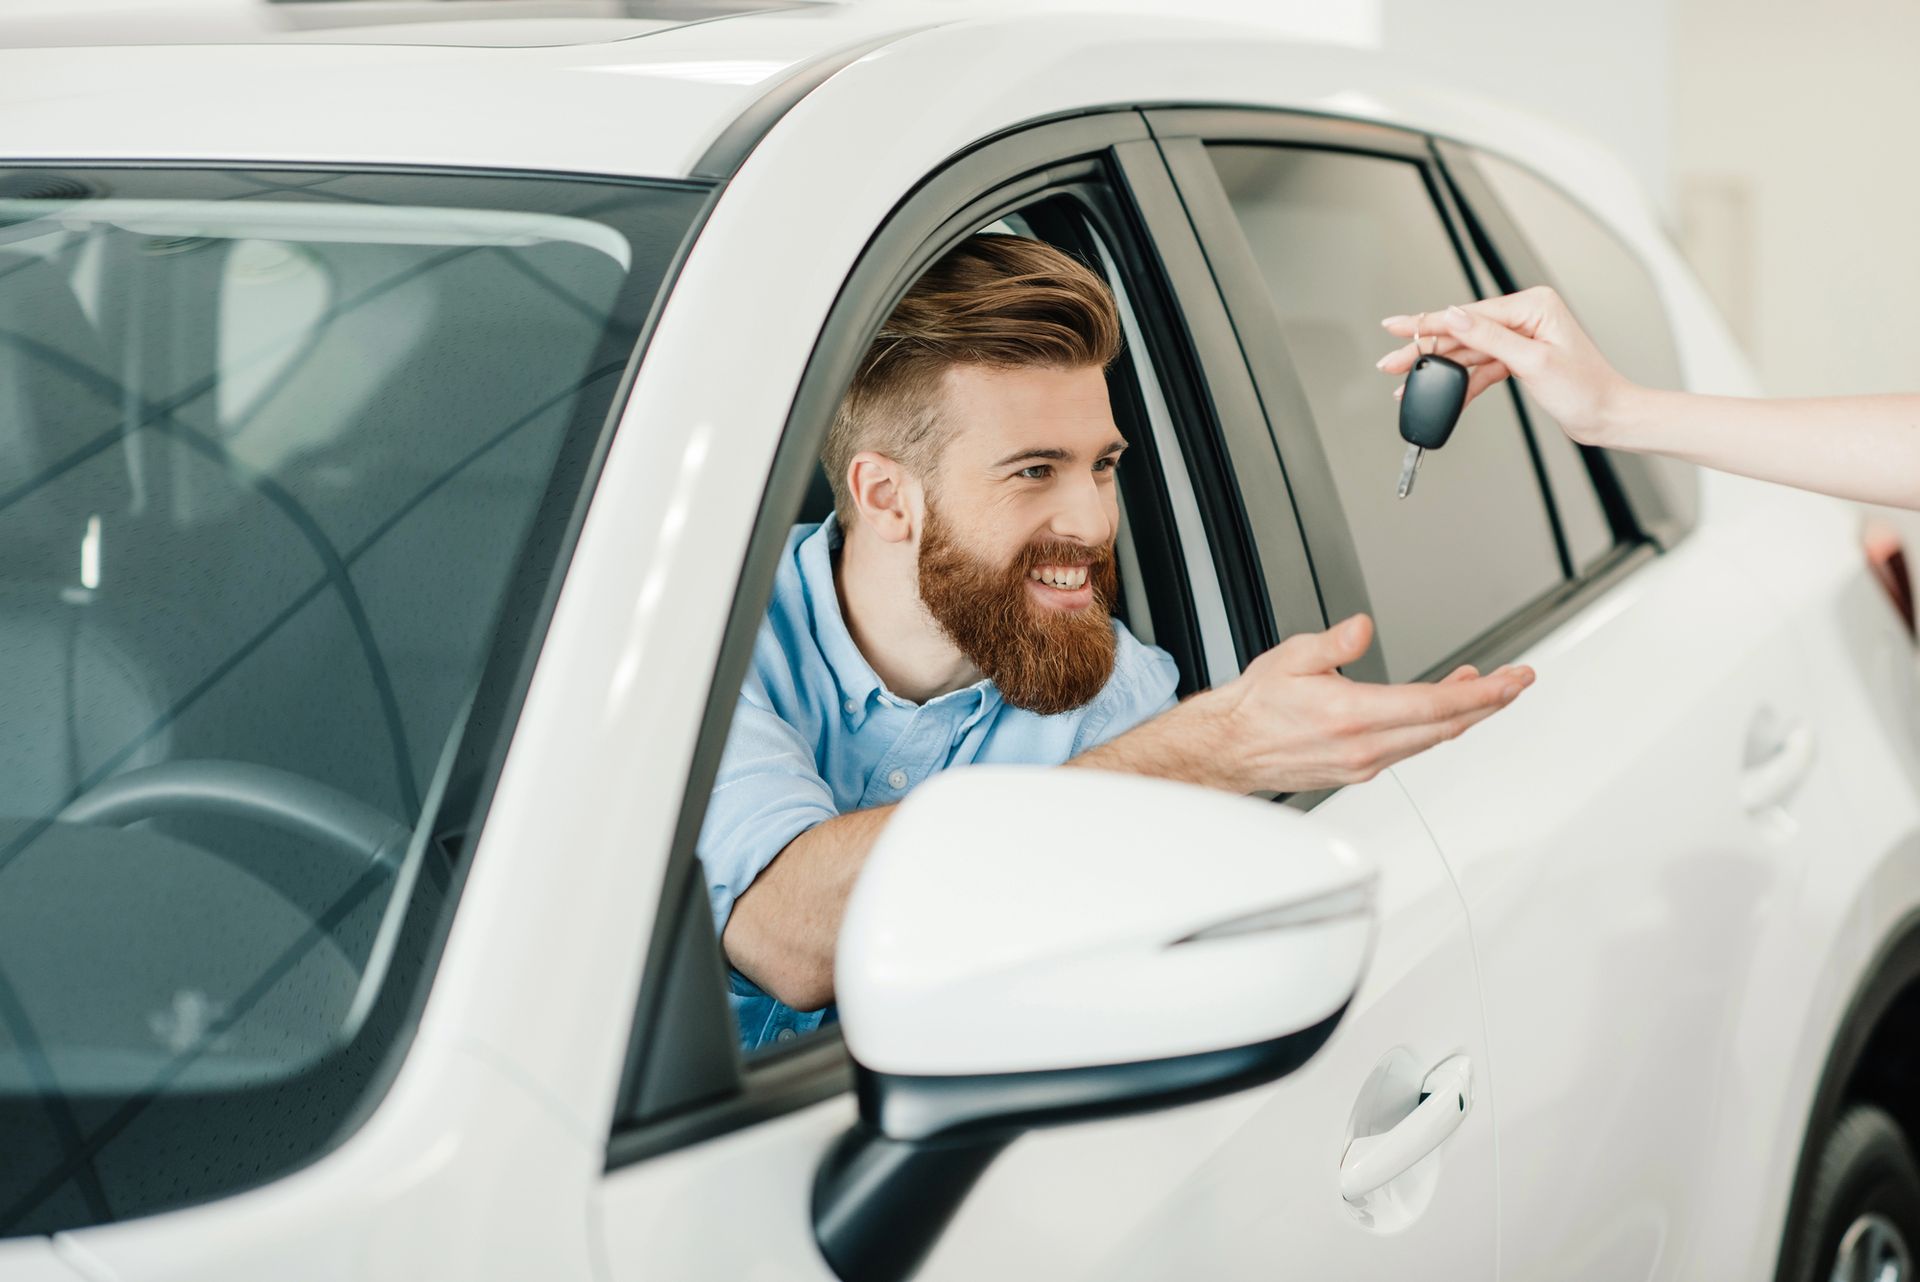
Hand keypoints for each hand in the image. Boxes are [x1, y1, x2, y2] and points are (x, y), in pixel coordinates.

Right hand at [1213, 614, 1533, 791]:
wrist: (1229, 749)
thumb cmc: (1256, 706)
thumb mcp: (1291, 658)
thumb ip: (1334, 644)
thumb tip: (1363, 628)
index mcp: (1350, 715)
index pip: (1433, 707)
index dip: (1482, 694)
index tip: (1511, 680)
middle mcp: (1363, 747)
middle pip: (1446, 727)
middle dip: (1490, 703)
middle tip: (1519, 681)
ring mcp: (1364, 763)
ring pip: (1431, 740)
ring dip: (1465, 714)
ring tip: (1489, 689)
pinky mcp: (1359, 771)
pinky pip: (1411, 748)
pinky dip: (1436, 727)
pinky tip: (1444, 710)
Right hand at [1375, 286, 1636, 446]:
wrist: (1607, 417)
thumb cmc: (1586, 389)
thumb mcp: (1533, 362)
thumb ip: (1489, 338)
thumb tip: (1454, 316)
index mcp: (1533, 305)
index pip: (1469, 314)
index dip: (1428, 322)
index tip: (1396, 325)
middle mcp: (1526, 316)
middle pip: (1462, 332)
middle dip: (1425, 349)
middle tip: (1391, 361)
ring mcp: (1521, 338)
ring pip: (1467, 351)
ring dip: (1439, 369)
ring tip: (1407, 381)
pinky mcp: (1519, 358)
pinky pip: (1481, 368)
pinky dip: (1462, 383)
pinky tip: (1443, 395)